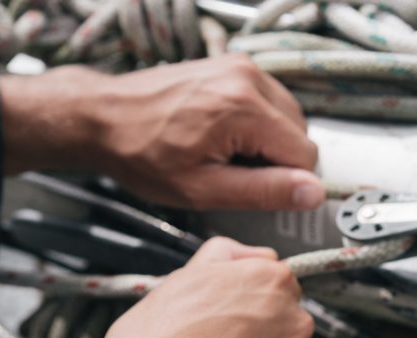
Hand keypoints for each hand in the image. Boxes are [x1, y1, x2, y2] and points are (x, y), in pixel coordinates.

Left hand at [0, 56, 323, 210]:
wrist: (104, 117)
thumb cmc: (142, 153)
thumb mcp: (203, 188)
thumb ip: (263, 191)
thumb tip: (312, 192)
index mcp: (244, 108)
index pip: (306, 154)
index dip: (286, 182)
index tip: (255, 189)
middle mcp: (248, 78)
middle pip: (300, 132)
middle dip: (276, 161)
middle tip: (232, 173)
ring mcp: (239, 67)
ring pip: (286, 117)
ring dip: (266, 143)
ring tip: (223, 153)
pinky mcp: (231, 66)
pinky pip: (267, 102)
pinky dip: (255, 124)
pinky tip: (223, 136)